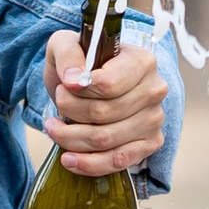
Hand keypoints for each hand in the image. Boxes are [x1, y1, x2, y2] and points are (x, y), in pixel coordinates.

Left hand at [46, 30, 167, 177]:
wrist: (91, 85)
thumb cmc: (81, 64)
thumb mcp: (66, 45)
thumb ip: (68, 54)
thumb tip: (73, 80)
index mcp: (142, 61)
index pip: (109, 85)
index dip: (80, 90)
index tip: (63, 86)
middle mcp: (154, 90)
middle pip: (104, 113)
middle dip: (70, 111)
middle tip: (57, 104)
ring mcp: (154, 119)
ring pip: (106, 139)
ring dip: (71, 138)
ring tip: (53, 128)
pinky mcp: (149, 144)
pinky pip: (117, 162)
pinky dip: (88, 164)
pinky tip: (68, 158)